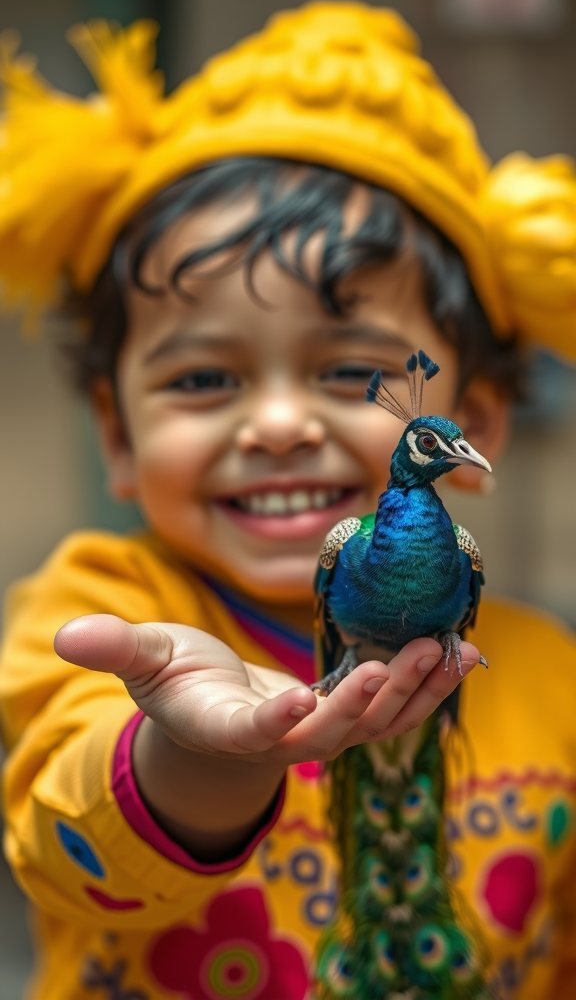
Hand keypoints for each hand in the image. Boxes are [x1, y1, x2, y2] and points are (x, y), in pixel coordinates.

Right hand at [55, 615, 479, 765]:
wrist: (215, 712)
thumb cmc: (178, 682)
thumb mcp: (145, 660)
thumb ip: (116, 649)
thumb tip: (65, 637)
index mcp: (225, 726)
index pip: (250, 733)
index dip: (274, 723)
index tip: (300, 699)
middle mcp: (278, 740)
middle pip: (326, 736)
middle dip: (363, 704)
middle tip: (396, 662)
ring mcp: (318, 732)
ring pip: (372, 726)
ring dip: (411, 692)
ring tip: (447, 650)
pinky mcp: (347, 716)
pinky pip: (393, 708)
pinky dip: (427, 685)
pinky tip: (461, 652)